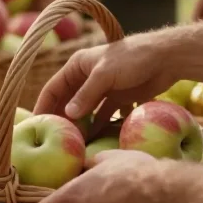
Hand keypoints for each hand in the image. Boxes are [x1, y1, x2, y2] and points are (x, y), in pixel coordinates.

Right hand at [33, 30, 173, 132]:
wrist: (166, 58)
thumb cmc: (132, 59)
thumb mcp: (105, 75)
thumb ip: (86, 95)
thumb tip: (68, 115)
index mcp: (77, 66)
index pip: (53, 88)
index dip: (43, 105)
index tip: (35, 124)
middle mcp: (86, 78)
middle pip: (68, 101)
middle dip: (62, 119)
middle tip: (54, 139)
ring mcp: (103, 89)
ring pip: (86, 111)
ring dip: (80, 125)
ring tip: (73, 144)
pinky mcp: (119, 98)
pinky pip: (104, 115)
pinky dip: (99, 126)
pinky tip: (95, 140)